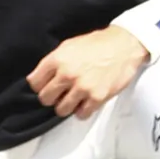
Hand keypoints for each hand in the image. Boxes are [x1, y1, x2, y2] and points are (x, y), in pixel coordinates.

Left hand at [27, 27, 150, 119]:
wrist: (125, 45)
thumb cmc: (98, 44)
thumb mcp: (69, 45)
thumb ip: (54, 61)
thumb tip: (41, 77)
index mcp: (57, 59)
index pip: (34, 83)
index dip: (41, 85)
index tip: (48, 85)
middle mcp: (67, 74)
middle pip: (45, 98)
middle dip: (52, 97)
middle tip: (62, 92)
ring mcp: (82, 87)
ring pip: (61, 110)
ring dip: (67, 106)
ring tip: (75, 98)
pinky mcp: (97, 97)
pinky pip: (81, 114)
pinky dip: (83, 110)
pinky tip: (87, 101)